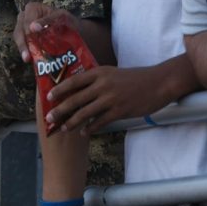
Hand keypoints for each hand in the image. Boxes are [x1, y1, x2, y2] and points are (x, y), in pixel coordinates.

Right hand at [13, 3, 77, 62]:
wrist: (73, 29)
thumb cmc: (66, 20)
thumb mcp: (60, 17)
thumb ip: (47, 20)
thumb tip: (33, 28)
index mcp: (32, 8)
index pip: (26, 21)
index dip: (28, 32)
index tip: (32, 43)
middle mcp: (24, 16)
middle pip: (20, 30)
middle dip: (23, 44)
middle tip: (27, 57)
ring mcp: (24, 27)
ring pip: (19, 38)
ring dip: (23, 49)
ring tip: (27, 59)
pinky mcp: (26, 37)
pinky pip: (23, 44)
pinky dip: (26, 51)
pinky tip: (30, 59)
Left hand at [45, 65, 173, 134]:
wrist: (158, 83)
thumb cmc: (134, 78)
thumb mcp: (112, 73)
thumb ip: (96, 80)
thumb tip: (77, 89)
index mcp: (99, 73)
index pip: (74, 81)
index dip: (59, 89)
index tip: (48, 97)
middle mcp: (103, 84)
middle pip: (76, 98)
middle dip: (60, 109)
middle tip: (49, 117)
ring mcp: (111, 98)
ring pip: (86, 112)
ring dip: (73, 122)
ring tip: (64, 128)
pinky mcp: (120, 110)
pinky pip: (101, 121)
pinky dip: (91, 128)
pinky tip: (84, 133)